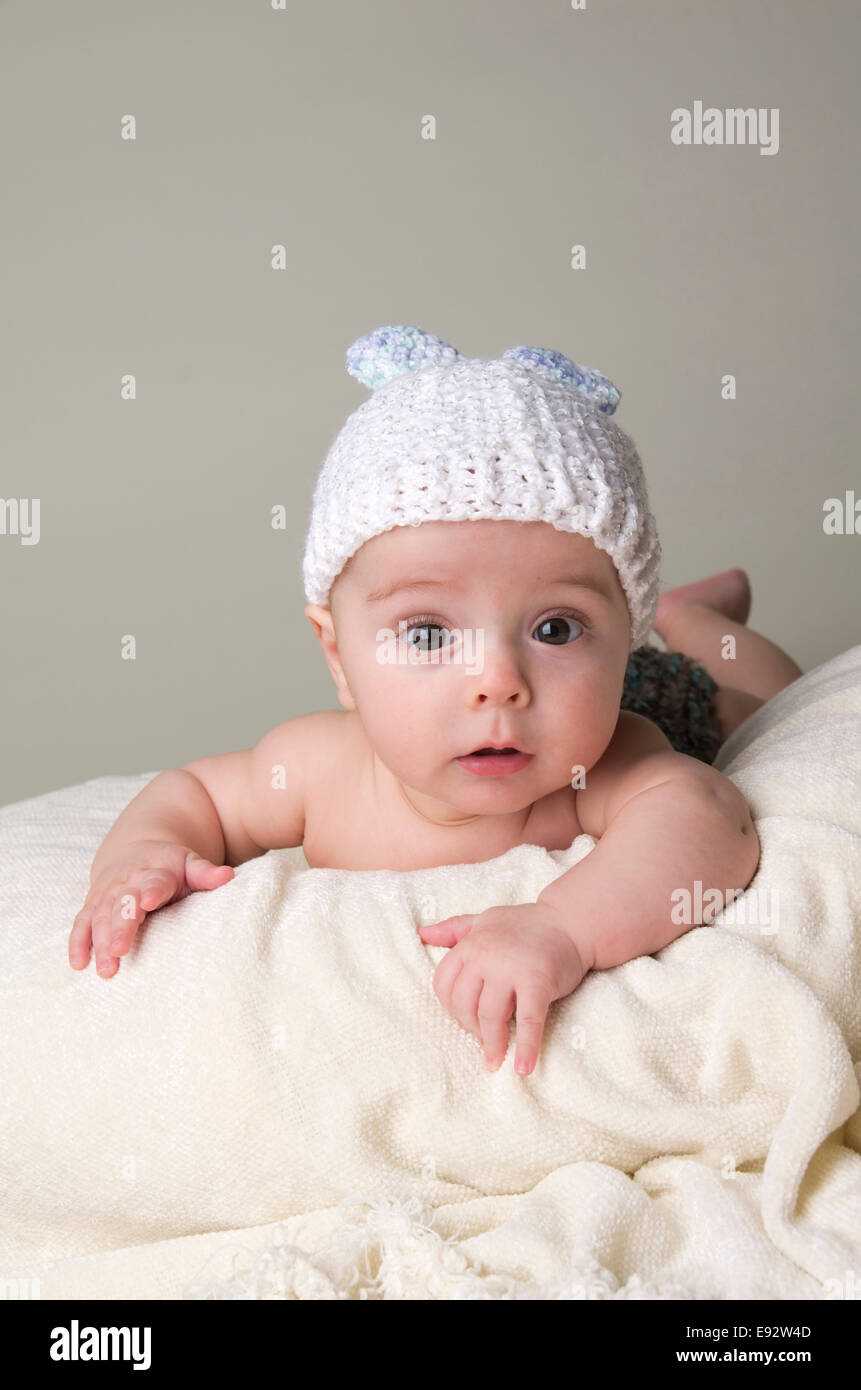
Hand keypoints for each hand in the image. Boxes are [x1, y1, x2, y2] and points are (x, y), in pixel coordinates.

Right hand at [69, 840, 233, 977]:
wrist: (136, 850)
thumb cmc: (170, 866)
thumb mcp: (190, 864)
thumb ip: (206, 873)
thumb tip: (229, 876)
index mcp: (155, 872)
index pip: (154, 882)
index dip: (151, 890)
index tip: (149, 900)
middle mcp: (127, 883)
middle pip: (122, 904)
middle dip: (120, 927)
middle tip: (119, 951)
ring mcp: (107, 894)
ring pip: (100, 917)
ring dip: (99, 942)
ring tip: (106, 969)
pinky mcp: (93, 905)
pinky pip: (82, 923)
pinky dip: (78, 943)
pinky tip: (79, 964)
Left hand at [418, 902, 587, 1075]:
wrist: (572, 922)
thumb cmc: (526, 924)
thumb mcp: (485, 920)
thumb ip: (454, 929)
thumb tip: (423, 935)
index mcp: (471, 943)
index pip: (444, 984)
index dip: (451, 1007)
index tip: (464, 1018)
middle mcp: (486, 955)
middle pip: (464, 1004)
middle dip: (471, 1027)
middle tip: (483, 1039)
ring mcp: (512, 969)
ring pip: (490, 1016)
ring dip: (493, 1045)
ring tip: (494, 1061)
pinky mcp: (538, 982)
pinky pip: (528, 1022)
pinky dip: (525, 1048)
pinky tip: (522, 1067)